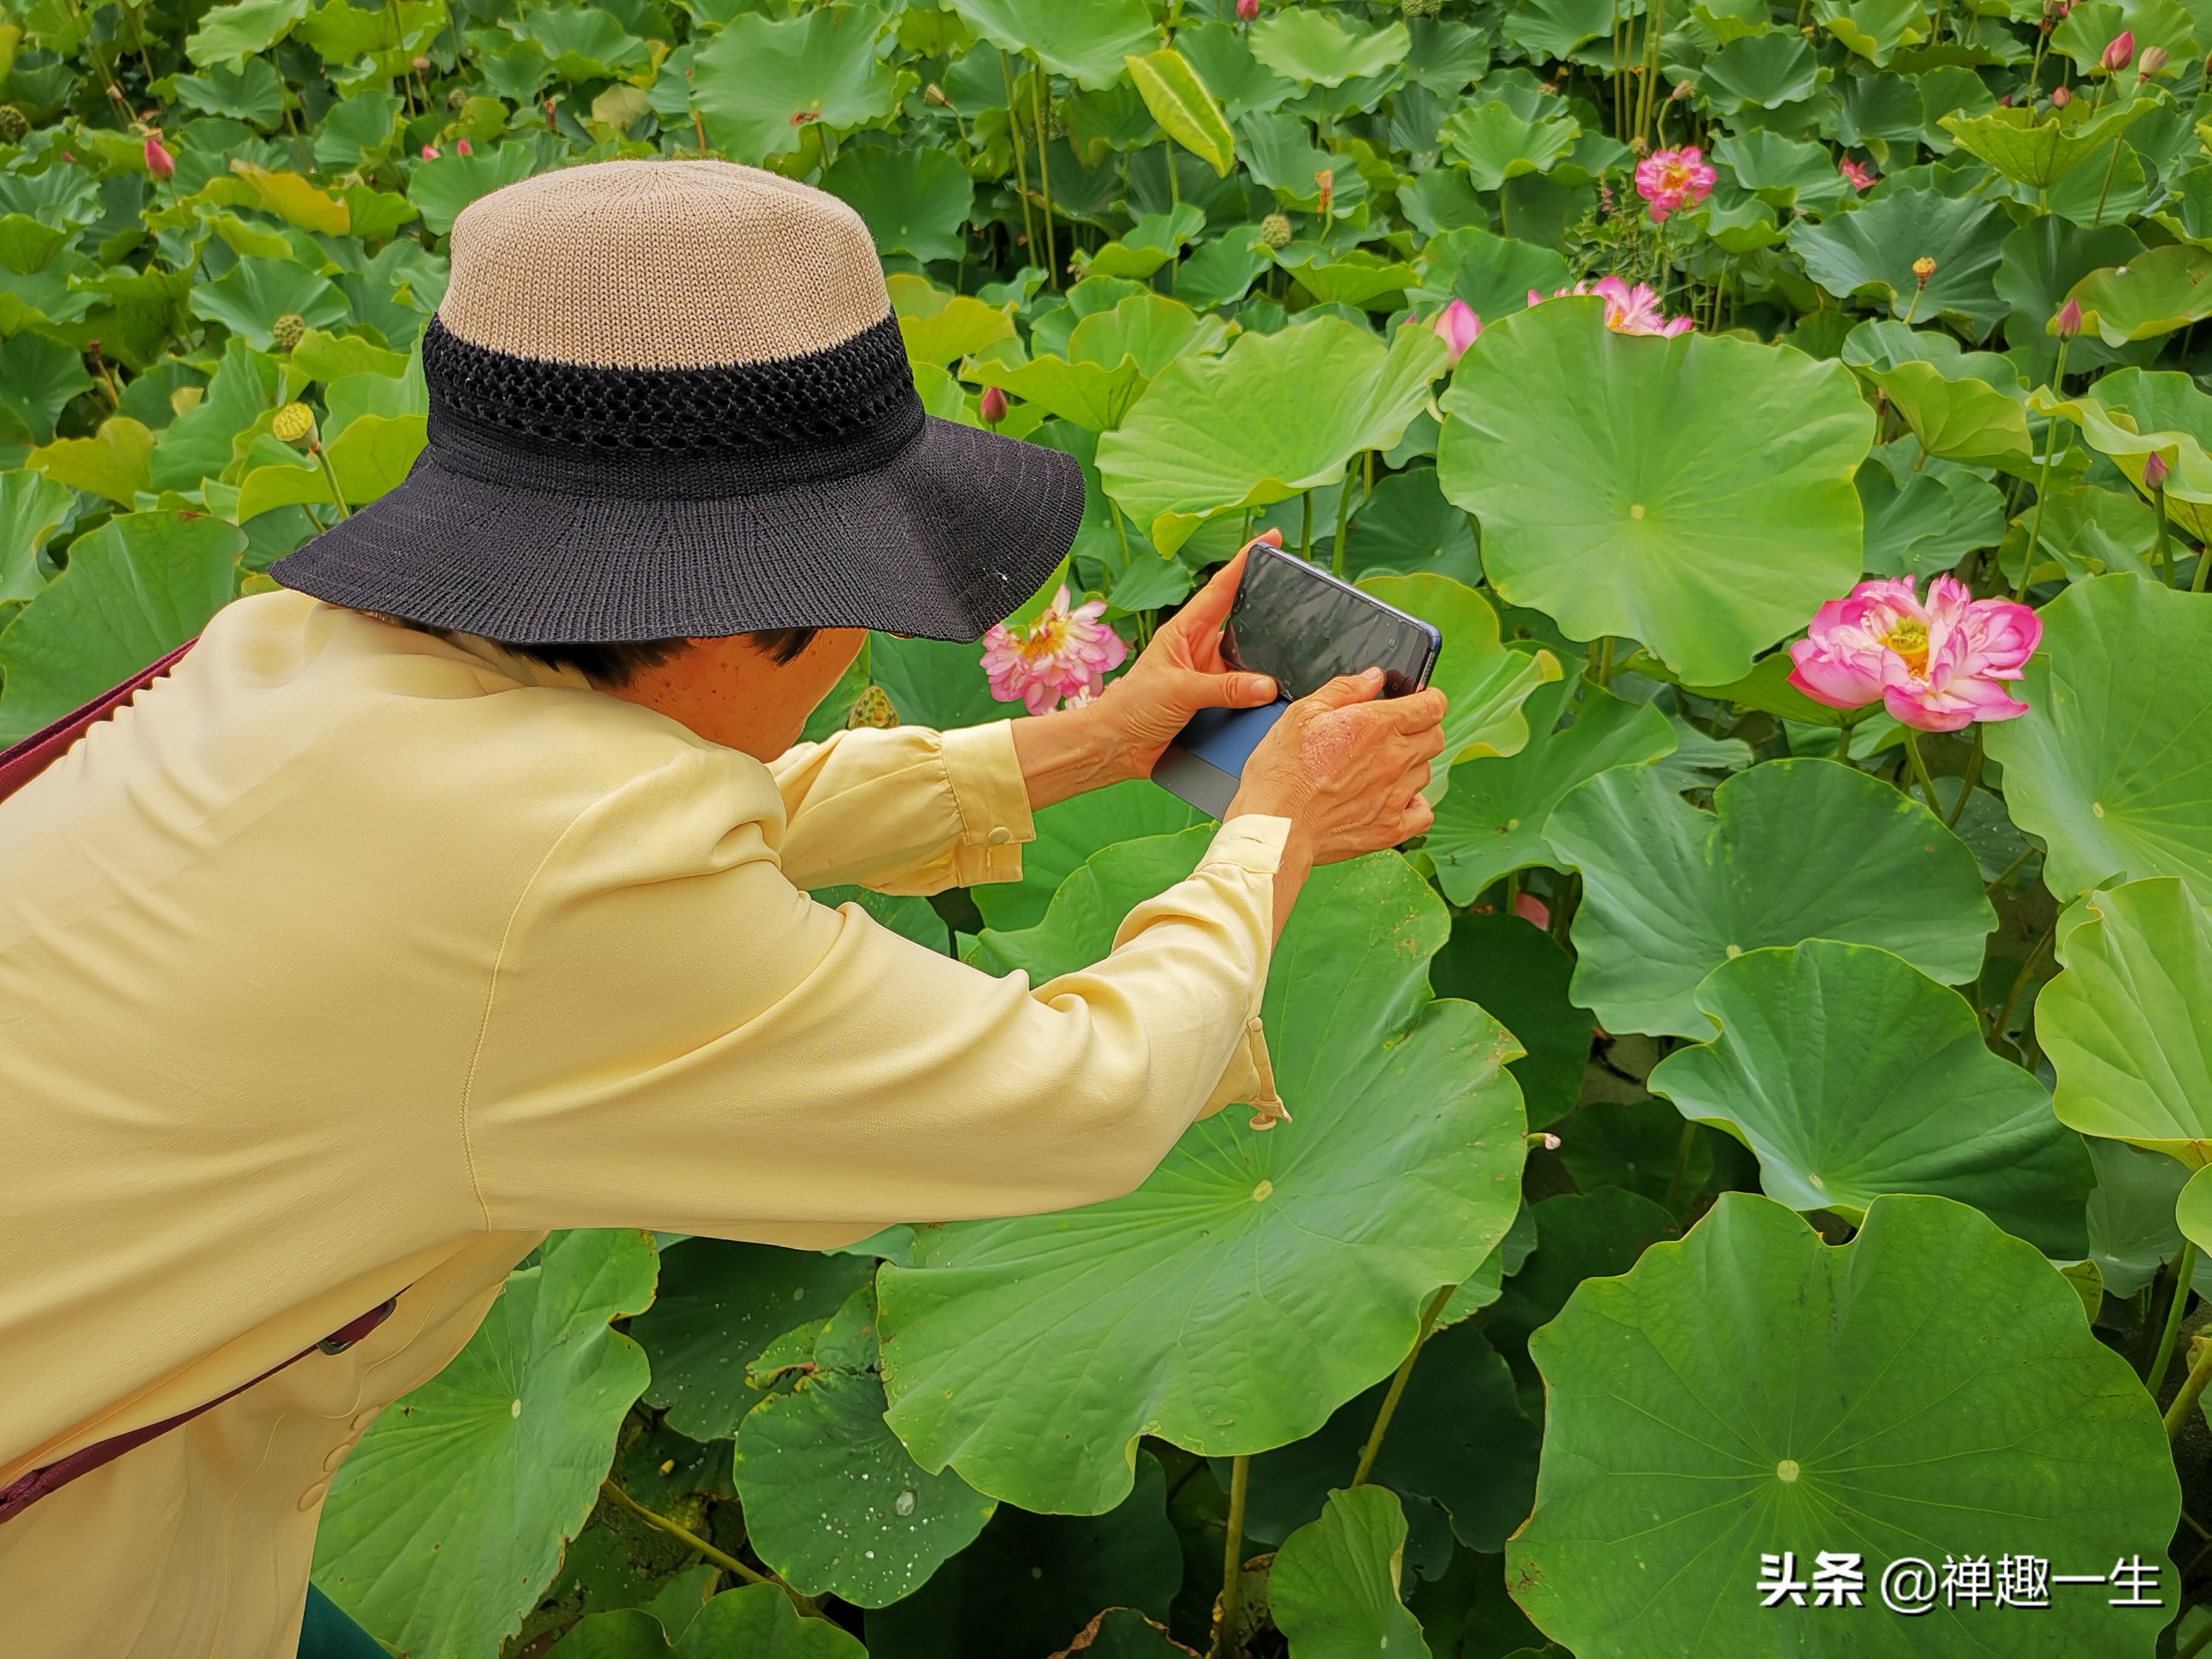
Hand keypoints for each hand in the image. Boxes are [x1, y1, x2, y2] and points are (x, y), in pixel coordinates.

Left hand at [1080, 532, 1286, 782]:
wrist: (1116, 748)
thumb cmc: (1131, 708)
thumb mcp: (1178, 690)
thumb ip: (1224, 688)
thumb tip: (1267, 685)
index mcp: (1185, 631)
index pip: (1221, 587)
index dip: (1245, 561)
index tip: (1271, 538)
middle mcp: (1200, 649)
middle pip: (1243, 620)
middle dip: (1269, 608)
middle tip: (1301, 594)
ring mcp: (1209, 675)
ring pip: (1250, 660)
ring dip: (1268, 661)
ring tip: (1298, 652)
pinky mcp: (1214, 703)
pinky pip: (1247, 693)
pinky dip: (1261, 695)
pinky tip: (1279, 696)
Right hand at [1226, 669, 1445, 931]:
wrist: (1276, 827)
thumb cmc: (1282, 773)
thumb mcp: (1303, 714)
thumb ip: (1344, 690)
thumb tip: (1372, 678)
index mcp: (1377, 725)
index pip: (1432, 705)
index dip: (1429, 699)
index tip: (1421, 701)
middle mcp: (1395, 758)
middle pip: (1435, 737)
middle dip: (1421, 729)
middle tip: (1395, 733)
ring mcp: (1396, 796)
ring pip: (1425, 772)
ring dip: (1411, 766)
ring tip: (1380, 769)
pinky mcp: (1390, 828)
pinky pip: (1423, 814)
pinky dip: (1415, 805)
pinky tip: (1395, 800)